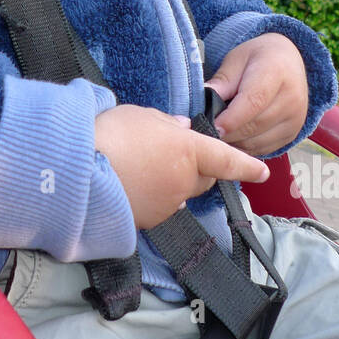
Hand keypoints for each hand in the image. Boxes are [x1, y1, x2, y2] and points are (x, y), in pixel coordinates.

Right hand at [95, 106, 269, 230]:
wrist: (76, 174)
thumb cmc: (109, 135)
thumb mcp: (139, 115)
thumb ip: (166, 123)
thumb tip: (182, 128)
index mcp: (188, 151)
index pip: (227, 159)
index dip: (247, 165)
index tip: (263, 171)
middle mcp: (183, 182)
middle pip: (203, 178)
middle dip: (199, 168)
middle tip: (175, 153)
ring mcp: (165, 205)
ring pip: (178, 193)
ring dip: (170, 181)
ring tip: (139, 166)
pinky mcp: (146, 222)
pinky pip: (157, 206)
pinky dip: (150, 196)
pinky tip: (128, 183)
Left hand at [205, 33, 308, 156]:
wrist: (288, 62)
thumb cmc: (257, 59)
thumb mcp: (235, 60)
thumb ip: (222, 82)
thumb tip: (204, 104)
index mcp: (277, 71)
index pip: (253, 101)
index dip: (230, 118)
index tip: (210, 126)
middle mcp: (292, 97)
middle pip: (254, 125)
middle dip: (227, 132)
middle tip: (204, 131)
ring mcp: (295, 119)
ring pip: (257, 141)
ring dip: (233, 142)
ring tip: (215, 134)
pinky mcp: (292, 134)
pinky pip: (262, 149)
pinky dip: (243, 148)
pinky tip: (231, 138)